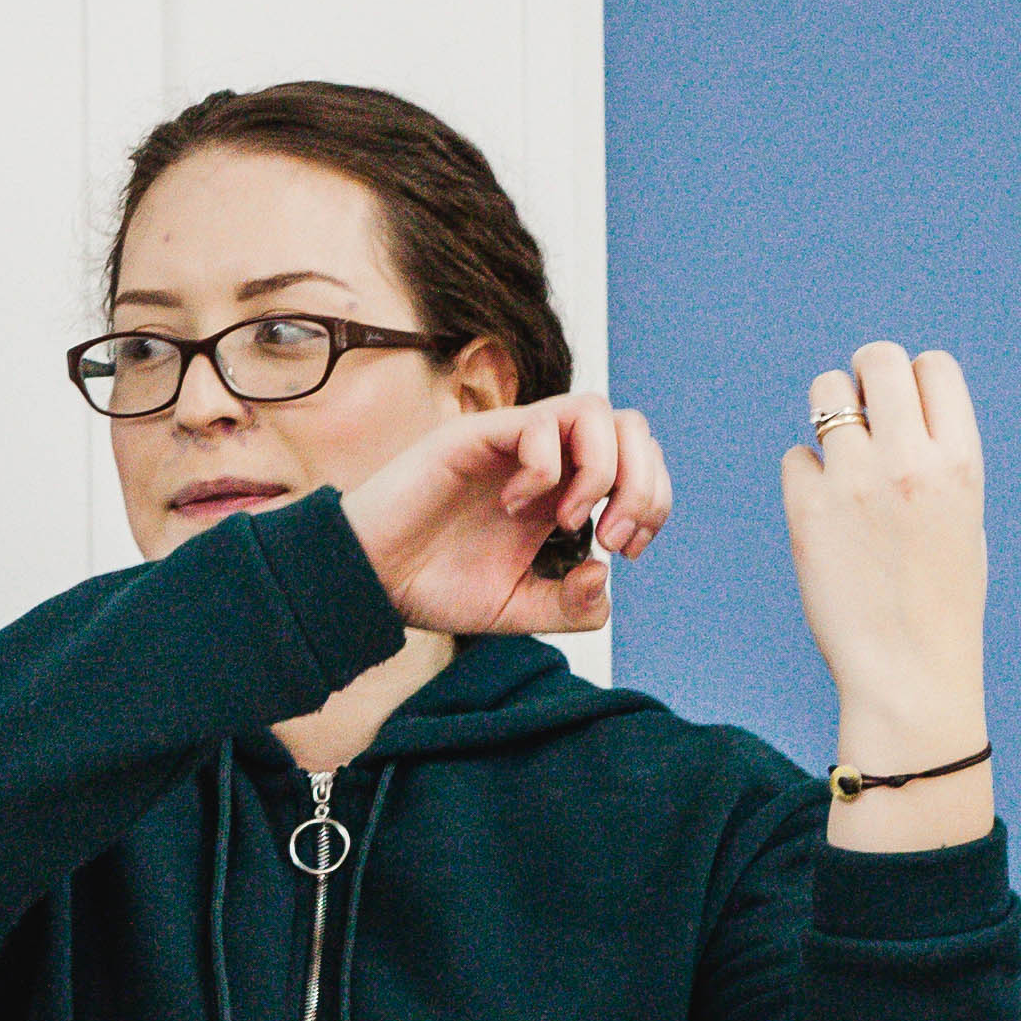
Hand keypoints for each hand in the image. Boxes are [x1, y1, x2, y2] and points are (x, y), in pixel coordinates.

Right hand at [340, 394, 670, 639]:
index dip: (652, 500)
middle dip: (643, 484)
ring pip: (594, 409)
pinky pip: (539, 423)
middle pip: (630, 425)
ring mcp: (512, 442)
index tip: (625, 550)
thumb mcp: (518, 611)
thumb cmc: (432, 587)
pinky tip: (513, 507)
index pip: (637, 460)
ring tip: (569, 521)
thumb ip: (570, 606)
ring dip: (603, 469)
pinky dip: (545, 470)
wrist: (367, 579)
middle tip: (613, 537)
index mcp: (563, 490)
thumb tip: (606, 572)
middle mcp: (545, 458)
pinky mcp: (475, 435)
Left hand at [781, 345, 987, 790]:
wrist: (909, 672)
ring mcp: (855, 481)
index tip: (907, 415)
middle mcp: (909, 460)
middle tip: (864, 418)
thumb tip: (894, 407)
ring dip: (829, 416)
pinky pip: (794, 456)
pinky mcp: (807, 509)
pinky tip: (824, 515)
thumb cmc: (940, 599)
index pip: (934, 366)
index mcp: (960, 461)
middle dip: (867, 379)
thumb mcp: (964, 517)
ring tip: (841, 462)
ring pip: (825, 393)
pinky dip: (805, 477)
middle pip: (879, 358)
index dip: (915, 382)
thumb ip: (935, 457)